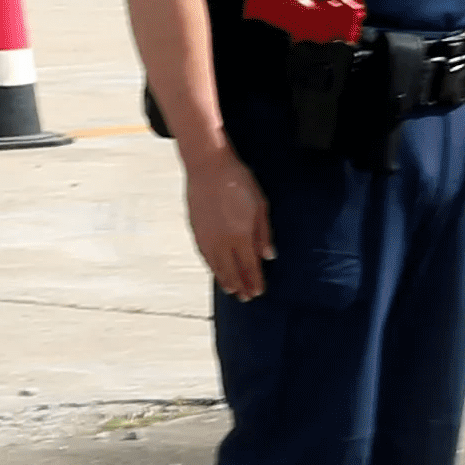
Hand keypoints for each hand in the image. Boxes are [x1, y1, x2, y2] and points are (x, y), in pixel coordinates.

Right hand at [185, 146, 274, 301]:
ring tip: (232, 290)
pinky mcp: (195, 231)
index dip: (254, 281)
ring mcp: (206, 238)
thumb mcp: (260, 205)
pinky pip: (205, 256)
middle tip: (246, 298)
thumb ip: (263, 233)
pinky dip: (212, 267)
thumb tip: (268, 256)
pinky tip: (216, 270)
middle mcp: (221, 242)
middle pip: (231, 271)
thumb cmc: (237, 181)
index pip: (249, 267)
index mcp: (240, 236)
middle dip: (240, 286)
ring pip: (216, 267)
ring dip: (225, 280)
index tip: (259, 292)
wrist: (208, 166)